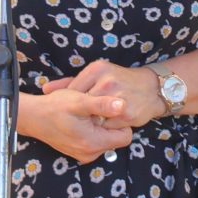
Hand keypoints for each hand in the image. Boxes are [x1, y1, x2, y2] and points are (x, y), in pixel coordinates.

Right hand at [20, 89, 132, 163]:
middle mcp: (91, 154)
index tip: (107, 110)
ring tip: (85, 114)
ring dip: (99, 126)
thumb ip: (102, 104)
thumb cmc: (54, 107)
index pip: (125, 136)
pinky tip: (79, 120)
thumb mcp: (79, 101)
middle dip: (108, 123)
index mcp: (94, 143)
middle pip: (116, 138)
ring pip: (105, 139)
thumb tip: (123, 106)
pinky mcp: (78, 152)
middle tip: (94, 110)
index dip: (120, 121)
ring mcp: (84, 155)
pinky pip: (94, 141)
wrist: (32, 117)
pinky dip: (91, 131)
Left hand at [41, 59, 166, 129]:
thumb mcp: (96, 75)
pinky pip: (107, 127)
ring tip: (96, 119)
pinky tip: (109, 122)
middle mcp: (106, 81)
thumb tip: (45, 89)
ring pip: (93, 118)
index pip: (72, 90)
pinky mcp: (126, 113)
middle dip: (82, 114)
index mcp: (97, 69)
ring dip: (93, 122)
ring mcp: (117, 97)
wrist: (152, 88)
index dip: (71, 103)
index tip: (71, 109)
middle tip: (81, 118)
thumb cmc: (120, 81)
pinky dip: (106, 127)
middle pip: (82, 105)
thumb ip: (70, 83)